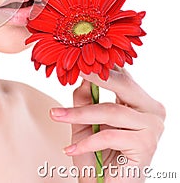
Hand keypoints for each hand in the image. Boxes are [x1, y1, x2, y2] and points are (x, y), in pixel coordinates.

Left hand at [50, 67, 164, 181]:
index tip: (78, 58)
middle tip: (76, 70)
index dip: (100, 66)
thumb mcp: (84, 120)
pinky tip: (71, 148)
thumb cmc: (95, 153)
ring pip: (112, 111)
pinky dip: (88, 141)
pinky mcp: (147, 145)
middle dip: (97, 76)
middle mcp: (151, 110)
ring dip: (80, 114)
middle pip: (123, 85)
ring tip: (57, 115)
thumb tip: (80, 74)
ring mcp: (152, 127)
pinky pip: (111, 135)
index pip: (121, 75)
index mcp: (139, 100)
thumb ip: (84, 97)